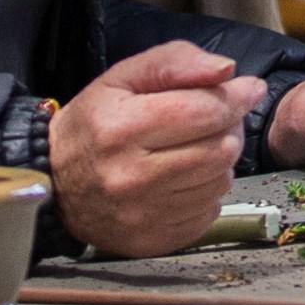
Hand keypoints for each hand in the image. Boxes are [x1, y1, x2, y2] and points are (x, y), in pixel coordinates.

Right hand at [47, 40, 264, 257]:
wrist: (55, 184)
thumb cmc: (93, 124)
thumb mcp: (121, 78)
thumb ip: (173, 63)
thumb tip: (226, 70)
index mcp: (120, 129)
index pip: (201, 112)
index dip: (235, 97)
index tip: (249, 89)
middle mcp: (131, 177)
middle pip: (218, 150)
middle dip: (231, 127)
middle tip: (221, 117)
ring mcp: (143, 216)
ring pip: (220, 182)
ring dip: (222, 160)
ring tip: (200, 146)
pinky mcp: (154, 241)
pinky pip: (208, 212)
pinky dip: (208, 191)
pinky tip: (188, 178)